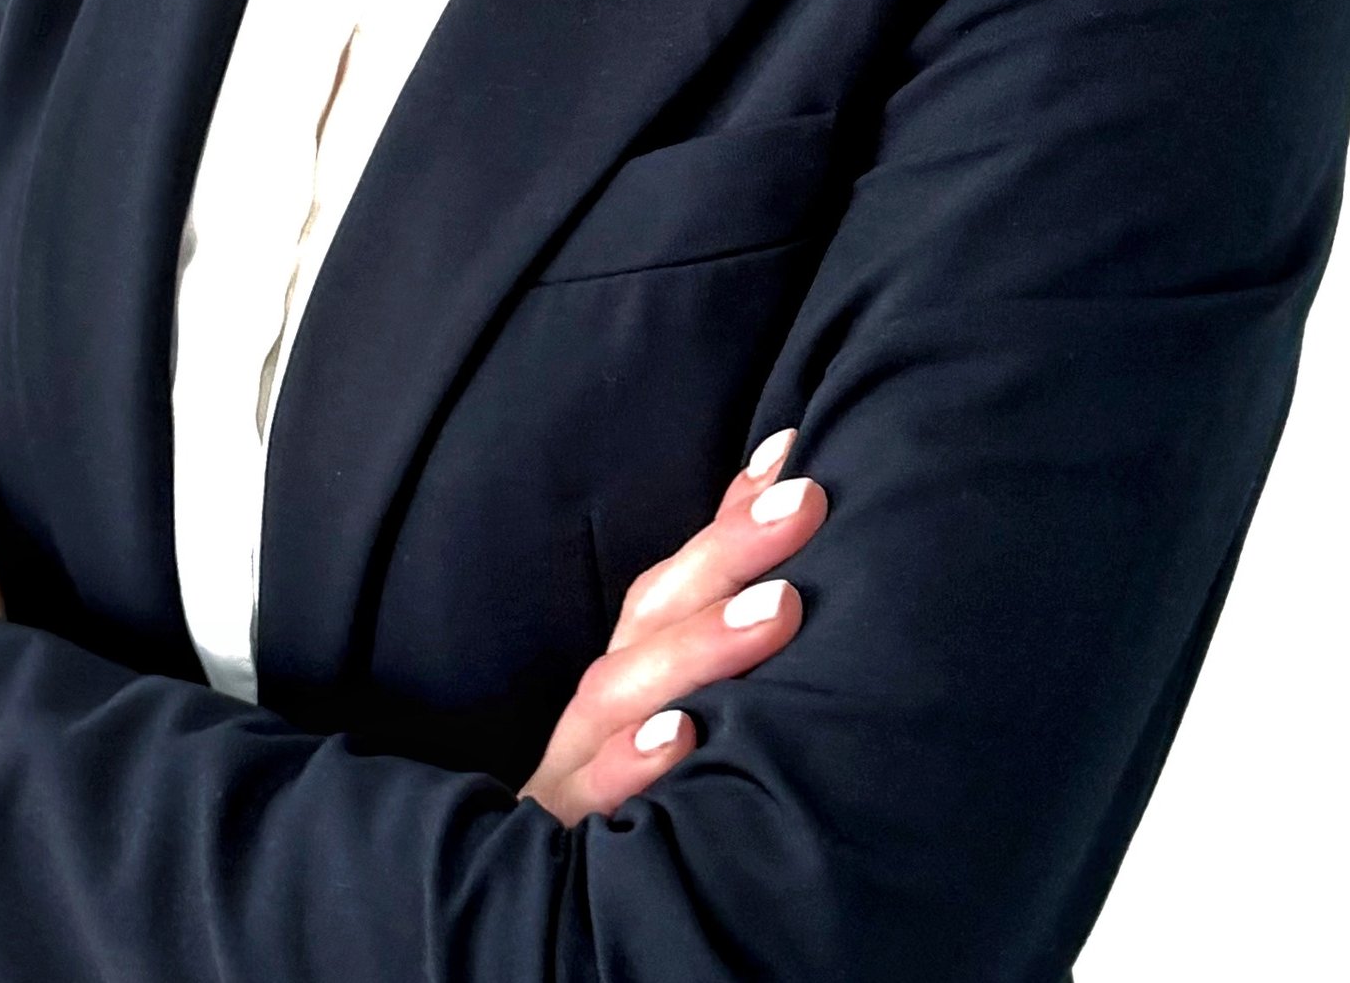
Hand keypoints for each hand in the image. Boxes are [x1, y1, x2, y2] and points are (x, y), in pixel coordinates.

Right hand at [520, 429, 827, 824]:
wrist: (546, 883)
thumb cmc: (630, 771)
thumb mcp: (672, 684)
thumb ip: (721, 586)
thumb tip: (785, 467)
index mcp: (631, 662)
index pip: (677, 577)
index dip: (733, 519)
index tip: (798, 465)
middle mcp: (604, 700)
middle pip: (652, 618)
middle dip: (728, 556)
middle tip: (803, 506)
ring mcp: (578, 764)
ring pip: (620, 696)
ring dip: (699, 649)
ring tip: (775, 611)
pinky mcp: (566, 833)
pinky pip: (593, 796)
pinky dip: (634, 764)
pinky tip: (684, 739)